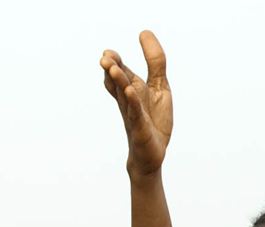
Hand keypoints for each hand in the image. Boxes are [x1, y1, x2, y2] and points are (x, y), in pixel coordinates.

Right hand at [101, 30, 172, 178]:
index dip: (114, 61)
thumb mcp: (159, 88)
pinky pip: (135, 113)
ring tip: (113, 67)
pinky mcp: (141, 128)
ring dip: (118, 81)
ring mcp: (133, 115)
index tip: (108, 52)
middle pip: (117, 82)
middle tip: (105, 57)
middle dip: (112, 69)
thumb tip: (144, 33)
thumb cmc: (153, 121)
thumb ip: (156, 63)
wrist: (152, 154)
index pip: (120, 72)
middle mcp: (129, 101)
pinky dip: (133, 102)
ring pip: (124, 95)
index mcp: (132, 90)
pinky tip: (131, 91)